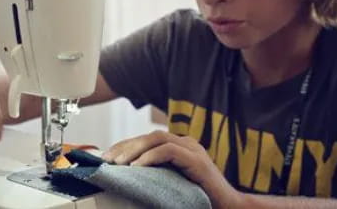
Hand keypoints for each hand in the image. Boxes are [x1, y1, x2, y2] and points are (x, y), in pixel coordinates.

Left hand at [102, 130, 242, 208]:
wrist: (229, 208)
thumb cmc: (200, 199)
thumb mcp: (172, 183)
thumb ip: (157, 174)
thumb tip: (128, 176)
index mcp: (180, 147)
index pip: (148, 139)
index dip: (126, 145)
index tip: (107, 156)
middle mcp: (186, 144)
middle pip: (151, 136)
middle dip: (126, 145)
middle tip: (107, 159)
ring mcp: (193, 149)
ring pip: (158, 138)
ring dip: (135, 149)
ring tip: (118, 163)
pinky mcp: (197, 160)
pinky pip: (169, 151)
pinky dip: (151, 157)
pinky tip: (137, 166)